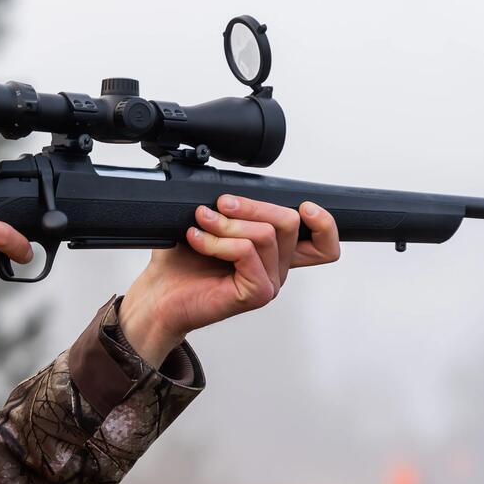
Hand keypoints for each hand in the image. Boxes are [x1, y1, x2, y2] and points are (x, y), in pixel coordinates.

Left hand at [120, 194, 340, 364]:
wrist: (159, 296)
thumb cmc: (182, 264)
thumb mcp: (211, 224)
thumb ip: (233, 209)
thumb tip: (234, 187)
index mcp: (273, 253)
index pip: (323, 244)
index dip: (324, 222)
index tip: (304, 205)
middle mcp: (276, 268)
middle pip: (289, 222)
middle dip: (250, 206)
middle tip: (218, 206)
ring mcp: (268, 282)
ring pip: (266, 234)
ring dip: (227, 223)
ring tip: (200, 224)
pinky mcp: (255, 293)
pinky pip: (247, 252)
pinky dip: (219, 241)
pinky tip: (198, 240)